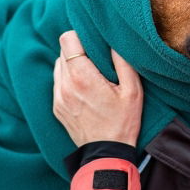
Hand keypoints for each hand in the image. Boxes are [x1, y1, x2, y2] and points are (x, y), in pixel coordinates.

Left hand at [53, 31, 142, 146]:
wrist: (107, 154)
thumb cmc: (123, 121)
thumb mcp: (132, 90)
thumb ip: (123, 62)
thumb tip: (113, 41)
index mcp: (83, 77)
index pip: (67, 39)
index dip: (79, 35)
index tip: (93, 42)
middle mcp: (65, 85)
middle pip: (62, 50)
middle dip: (78, 50)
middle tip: (96, 58)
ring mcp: (58, 97)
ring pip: (58, 66)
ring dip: (72, 64)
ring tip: (91, 74)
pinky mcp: (57, 107)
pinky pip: (58, 82)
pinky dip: (68, 79)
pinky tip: (85, 89)